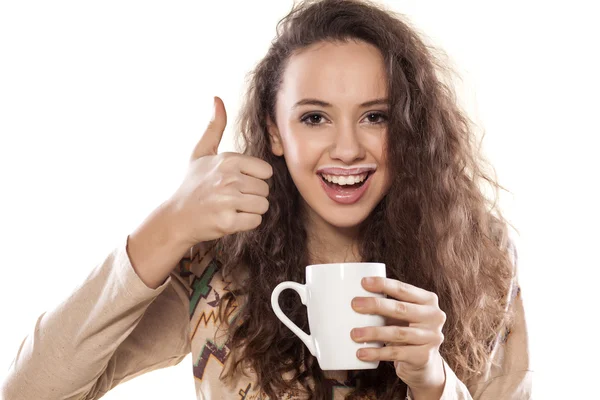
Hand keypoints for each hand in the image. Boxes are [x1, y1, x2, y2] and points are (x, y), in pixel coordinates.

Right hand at [166, 96, 272, 246]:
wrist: (176, 217)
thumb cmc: (192, 184)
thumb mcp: (201, 153)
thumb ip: (214, 127)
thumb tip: (217, 99)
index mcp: (228, 160)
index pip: (266, 171)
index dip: (254, 179)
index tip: (236, 182)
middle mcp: (229, 178)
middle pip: (265, 190)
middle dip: (252, 196)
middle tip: (231, 198)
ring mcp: (228, 200)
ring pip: (263, 206)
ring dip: (250, 210)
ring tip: (230, 207)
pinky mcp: (227, 221)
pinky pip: (255, 221)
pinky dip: (245, 223)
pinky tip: (229, 218)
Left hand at [351, 277, 446, 396]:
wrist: (423, 362)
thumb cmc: (406, 329)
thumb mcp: (402, 315)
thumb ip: (387, 304)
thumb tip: (353, 294)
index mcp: (428, 300)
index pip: (404, 289)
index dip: (383, 284)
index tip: (363, 282)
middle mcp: (434, 317)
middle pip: (400, 308)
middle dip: (375, 305)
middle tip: (354, 304)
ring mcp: (432, 337)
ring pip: (398, 333)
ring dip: (373, 333)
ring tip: (354, 333)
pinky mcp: (424, 357)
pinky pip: (396, 354)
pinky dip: (376, 353)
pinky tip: (361, 353)